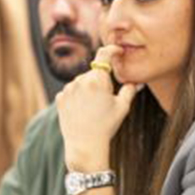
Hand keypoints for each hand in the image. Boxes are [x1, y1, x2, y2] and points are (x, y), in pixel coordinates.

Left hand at [56, 45, 141, 170]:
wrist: (85, 145)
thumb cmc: (106, 126)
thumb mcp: (123, 107)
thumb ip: (129, 89)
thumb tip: (134, 81)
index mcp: (97, 80)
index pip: (104, 55)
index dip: (112, 50)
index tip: (117, 50)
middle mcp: (80, 80)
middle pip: (94, 73)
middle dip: (101, 81)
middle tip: (106, 100)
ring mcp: (68, 89)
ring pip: (82, 82)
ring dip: (88, 89)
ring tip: (93, 109)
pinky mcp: (60, 98)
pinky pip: (71, 91)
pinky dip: (78, 97)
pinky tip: (82, 111)